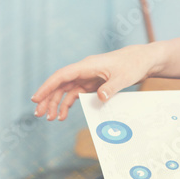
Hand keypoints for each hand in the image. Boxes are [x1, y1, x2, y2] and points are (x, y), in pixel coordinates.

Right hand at [31, 44, 157, 120]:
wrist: (143, 60)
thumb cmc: (133, 64)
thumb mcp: (124, 77)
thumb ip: (111, 87)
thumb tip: (99, 97)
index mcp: (88, 65)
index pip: (62, 75)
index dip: (47, 86)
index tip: (36, 98)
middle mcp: (84, 70)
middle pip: (60, 83)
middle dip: (48, 98)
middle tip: (39, 114)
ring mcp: (87, 76)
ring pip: (66, 90)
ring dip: (56, 103)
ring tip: (50, 118)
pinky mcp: (92, 83)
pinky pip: (75, 93)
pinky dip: (68, 103)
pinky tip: (62, 115)